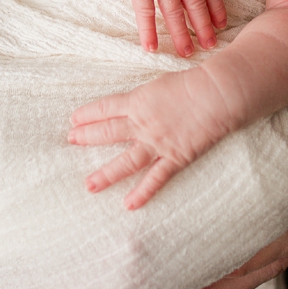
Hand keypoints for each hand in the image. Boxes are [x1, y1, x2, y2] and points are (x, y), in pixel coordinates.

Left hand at [69, 65, 237, 208]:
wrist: (216, 94)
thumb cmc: (190, 84)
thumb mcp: (158, 85)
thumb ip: (142, 99)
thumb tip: (130, 106)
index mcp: (136, 101)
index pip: (104, 109)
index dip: (87, 115)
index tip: (73, 120)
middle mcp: (141, 123)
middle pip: (107, 132)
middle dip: (87, 138)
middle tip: (71, 142)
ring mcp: (157, 142)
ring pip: (126, 162)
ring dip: (106, 175)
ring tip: (89, 186)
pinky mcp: (175, 157)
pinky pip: (155, 179)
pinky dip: (142, 192)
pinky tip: (128, 204)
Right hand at [107, 0, 226, 55]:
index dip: (217, 9)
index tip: (221, 26)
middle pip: (195, 4)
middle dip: (203, 27)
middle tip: (210, 46)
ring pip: (173, 10)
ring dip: (180, 33)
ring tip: (186, 52)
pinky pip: (144, 9)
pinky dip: (148, 29)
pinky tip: (150, 46)